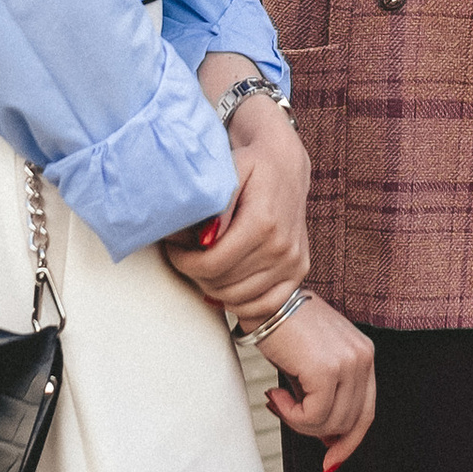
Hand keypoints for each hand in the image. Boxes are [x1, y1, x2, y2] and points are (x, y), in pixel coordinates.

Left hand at [161, 91, 309, 306]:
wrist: (286, 166)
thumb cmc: (252, 166)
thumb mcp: (230, 173)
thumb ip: (217, 206)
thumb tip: (204, 240)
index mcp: (262, 222)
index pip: (212, 264)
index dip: (184, 262)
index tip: (173, 248)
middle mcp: (282, 247)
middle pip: (223, 283)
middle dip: (195, 273)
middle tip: (184, 255)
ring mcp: (292, 262)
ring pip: (239, 298)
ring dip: (213, 288)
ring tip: (203, 265)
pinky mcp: (298, 271)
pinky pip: (266, 305)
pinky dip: (241, 304)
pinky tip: (225, 286)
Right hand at [255, 295, 376, 471]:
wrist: (263, 298)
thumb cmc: (282, 326)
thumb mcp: (313, 360)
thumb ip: (325, 393)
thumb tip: (327, 438)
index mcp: (364, 354)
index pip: (366, 412)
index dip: (349, 442)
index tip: (330, 461)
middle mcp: (363, 357)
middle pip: (348, 423)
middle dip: (314, 430)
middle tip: (285, 412)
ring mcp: (348, 363)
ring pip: (330, 423)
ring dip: (298, 422)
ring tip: (278, 400)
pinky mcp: (327, 369)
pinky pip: (313, 416)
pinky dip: (291, 415)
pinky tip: (274, 394)